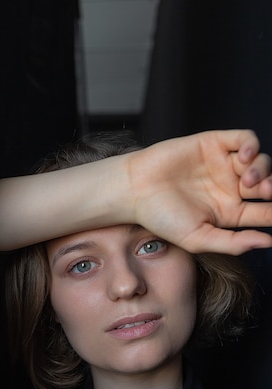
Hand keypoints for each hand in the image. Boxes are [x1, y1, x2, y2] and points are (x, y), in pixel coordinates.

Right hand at [133, 129, 271, 253]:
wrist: (135, 190)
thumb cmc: (161, 217)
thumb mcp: (198, 239)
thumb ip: (232, 243)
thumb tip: (267, 243)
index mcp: (228, 213)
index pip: (263, 213)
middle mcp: (229, 188)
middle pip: (267, 186)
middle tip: (266, 193)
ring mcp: (223, 164)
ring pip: (260, 162)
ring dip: (262, 169)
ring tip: (248, 179)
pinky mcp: (214, 143)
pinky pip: (244, 139)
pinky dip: (252, 145)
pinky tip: (245, 157)